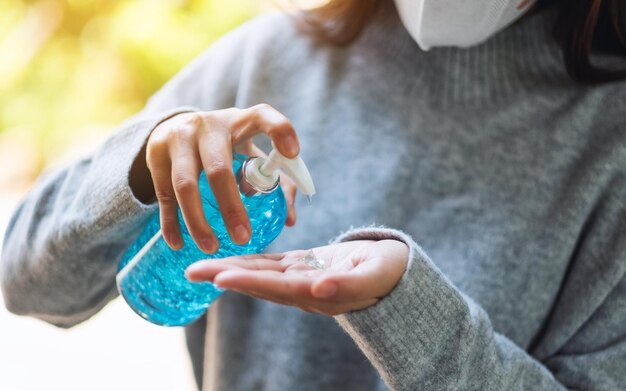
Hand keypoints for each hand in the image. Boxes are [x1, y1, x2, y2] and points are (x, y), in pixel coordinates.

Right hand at [133, 104, 299, 252]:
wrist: (177, 127)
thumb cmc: (228, 146)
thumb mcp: (250, 152)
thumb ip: (276, 182)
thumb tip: (289, 220)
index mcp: (239, 121)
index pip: (262, 116)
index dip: (279, 131)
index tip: (292, 153)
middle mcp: (207, 126)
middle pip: (218, 169)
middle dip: (231, 207)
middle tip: (242, 238)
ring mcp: (178, 138)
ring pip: (185, 185)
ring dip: (197, 222)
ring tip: (212, 247)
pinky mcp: (155, 155)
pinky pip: (163, 194)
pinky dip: (171, 223)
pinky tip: (178, 244)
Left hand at [186, 240, 408, 315]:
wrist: (395, 272)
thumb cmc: (390, 272)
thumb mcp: (376, 276)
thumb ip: (349, 284)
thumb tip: (319, 288)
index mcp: (318, 292)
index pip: (276, 287)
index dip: (248, 282)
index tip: (219, 278)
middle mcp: (302, 289)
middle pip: (258, 283)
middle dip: (224, 276)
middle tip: (191, 271)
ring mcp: (300, 279)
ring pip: (259, 274)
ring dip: (229, 269)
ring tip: (199, 267)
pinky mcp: (302, 267)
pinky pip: (270, 265)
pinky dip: (247, 262)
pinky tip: (228, 258)